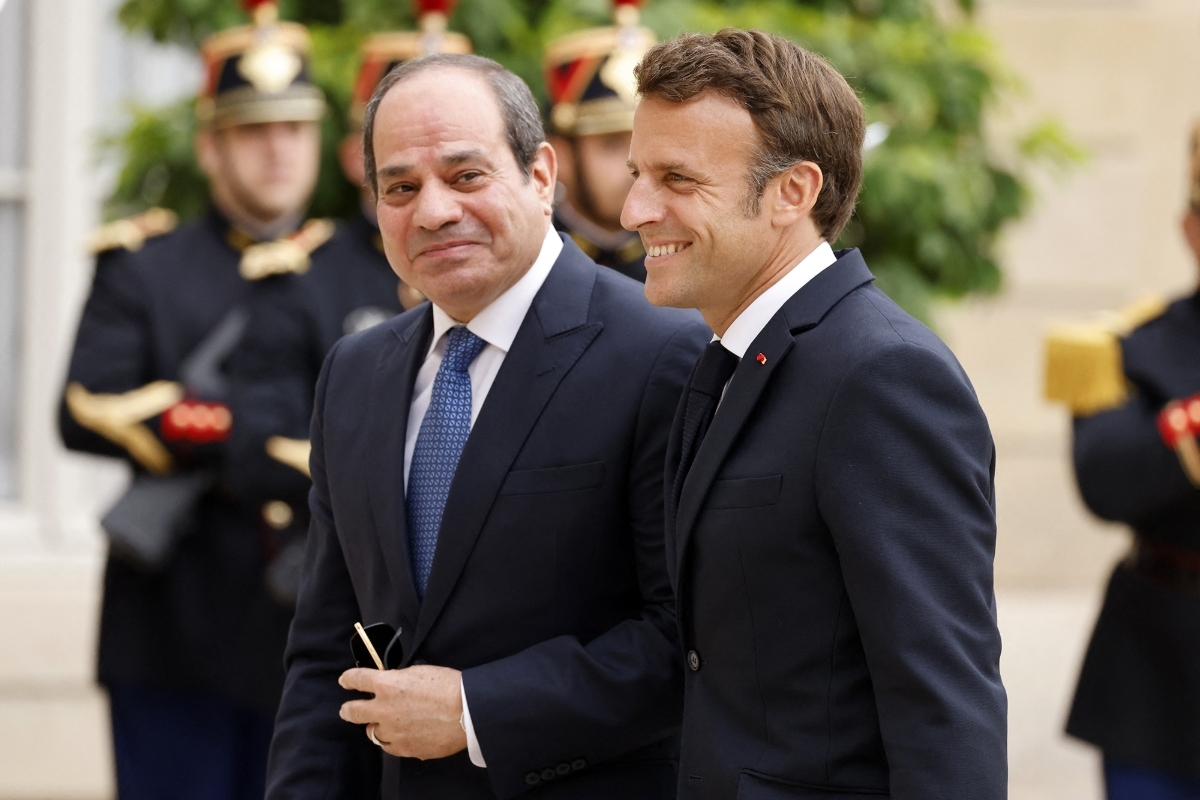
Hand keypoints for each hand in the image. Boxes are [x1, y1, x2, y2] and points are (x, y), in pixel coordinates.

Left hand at [339, 665, 466, 759]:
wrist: (468, 712)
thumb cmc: (449, 686)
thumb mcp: (420, 672)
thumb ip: (399, 679)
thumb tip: (392, 685)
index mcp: (387, 685)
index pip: (357, 679)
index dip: (349, 679)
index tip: (345, 681)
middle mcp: (384, 709)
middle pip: (352, 712)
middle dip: (348, 710)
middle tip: (347, 709)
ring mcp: (392, 732)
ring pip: (372, 732)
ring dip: (376, 726)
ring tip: (384, 724)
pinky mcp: (404, 748)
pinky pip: (389, 746)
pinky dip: (391, 740)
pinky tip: (399, 736)